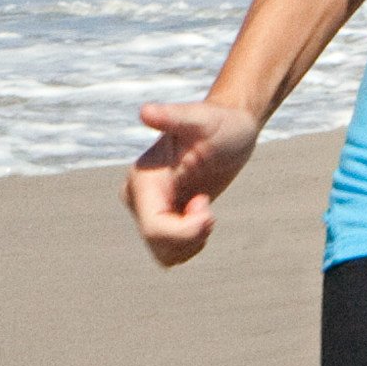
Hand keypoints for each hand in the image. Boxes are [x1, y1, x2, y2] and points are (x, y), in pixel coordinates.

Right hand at [127, 94, 262, 265]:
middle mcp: (137, 197)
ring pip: (164, 253)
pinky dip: (192, 242)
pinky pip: (171, 252)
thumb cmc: (218, 122)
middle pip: (159, 244)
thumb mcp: (201, 119)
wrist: (229, 129)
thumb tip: (145, 112)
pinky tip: (201, 214)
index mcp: (142, 180)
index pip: (154, 229)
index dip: (187, 230)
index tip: (207, 203)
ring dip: (193, 240)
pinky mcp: (161, 220)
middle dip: (192, 233)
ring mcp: (146, 211)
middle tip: (206, 202)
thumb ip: (174, 116)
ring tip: (203, 205)